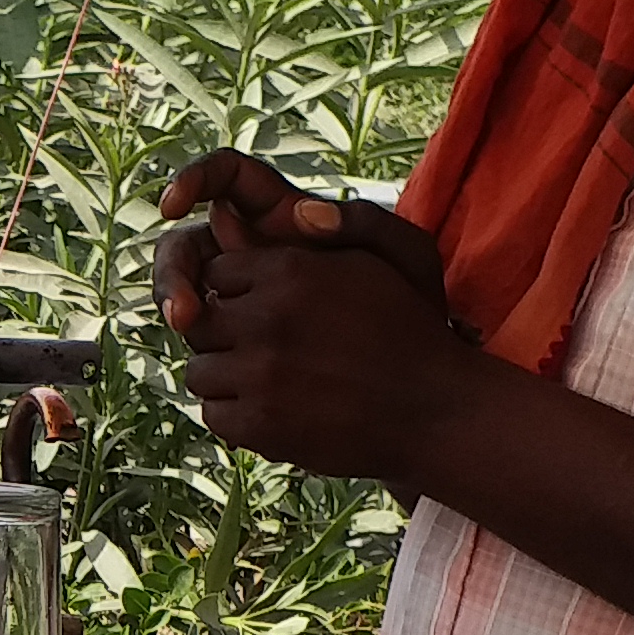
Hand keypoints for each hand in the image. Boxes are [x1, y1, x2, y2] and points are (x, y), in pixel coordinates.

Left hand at [154, 154, 470, 479]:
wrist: (434, 411)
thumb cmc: (408, 332)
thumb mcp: (384, 259)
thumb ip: (338, 227)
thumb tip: (292, 211)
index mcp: (289, 270)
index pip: (217, 271)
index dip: (235, 292)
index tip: (258, 310)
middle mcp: (267, 317)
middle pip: (199, 321)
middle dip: (221, 335)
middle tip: (255, 350)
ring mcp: (260, 373)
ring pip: (199, 371)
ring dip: (225, 379)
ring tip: (265, 382)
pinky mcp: (259, 424)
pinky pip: (213, 415)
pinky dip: (235, 416)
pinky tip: (269, 411)